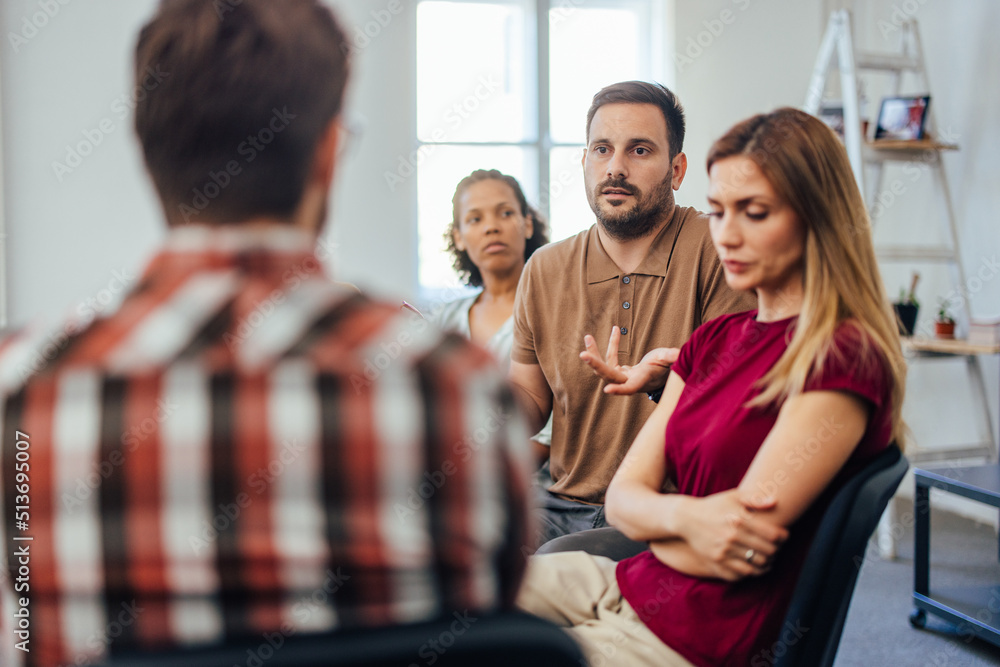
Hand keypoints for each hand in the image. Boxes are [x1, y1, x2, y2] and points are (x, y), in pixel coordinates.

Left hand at [579, 326, 678, 394]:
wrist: (661, 375)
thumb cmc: (666, 368)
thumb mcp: (668, 360)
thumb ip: (671, 357)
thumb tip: (678, 353)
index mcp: (641, 381)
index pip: (629, 388)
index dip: (619, 389)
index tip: (607, 390)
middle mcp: (628, 381)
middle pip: (609, 375)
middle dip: (596, 365)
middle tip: (583, 355)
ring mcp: (622, 377)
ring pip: (603, 367)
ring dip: (594, 353)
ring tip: (587, 337)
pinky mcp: (618, 371)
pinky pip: (610, 358)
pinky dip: (612, 344)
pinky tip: (615, 330)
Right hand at [670, 489, 787, 580]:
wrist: (685, 518)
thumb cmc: (713, 505)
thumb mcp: (733, 496)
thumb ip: (755, 498)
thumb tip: (775, 502)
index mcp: (740, 519)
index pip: (773, 535)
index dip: (783, 537)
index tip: (783, 536)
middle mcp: (732, 537)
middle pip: (767, 551)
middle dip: (776, 551)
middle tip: (776, 549)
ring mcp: (724, 551)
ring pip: (756, 566)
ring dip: (766, 564)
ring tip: (768, 560)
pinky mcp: (716, 562)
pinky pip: (740, 574)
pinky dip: (750, 573)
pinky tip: (753, 567)